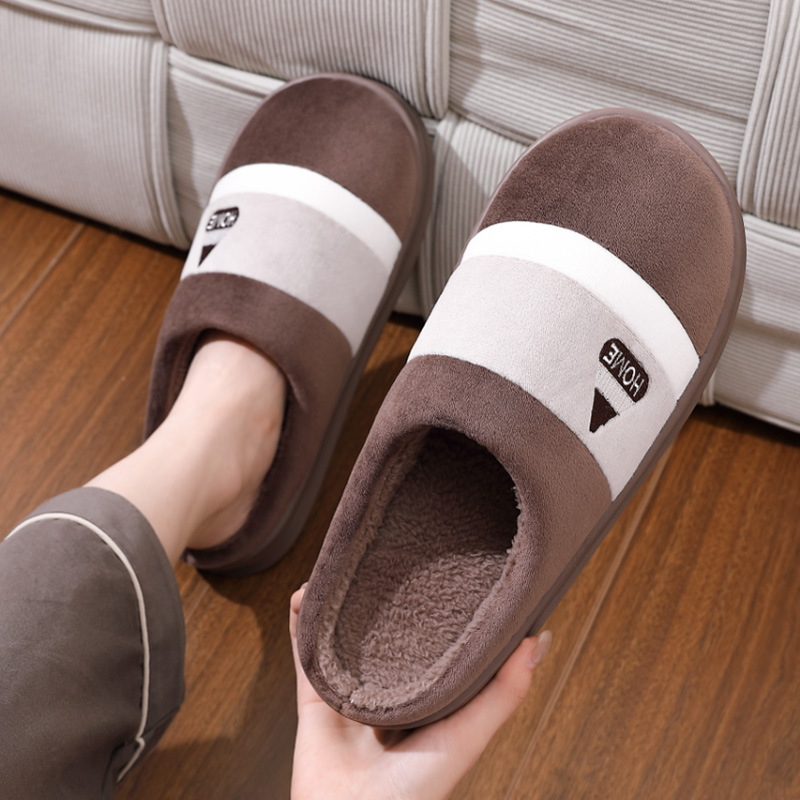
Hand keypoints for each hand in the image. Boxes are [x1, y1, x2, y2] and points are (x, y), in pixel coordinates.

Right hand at [289, 586, 551, 799]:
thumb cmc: (419, 792)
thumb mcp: (469, 735)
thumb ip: (504, 692)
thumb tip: (540, 639)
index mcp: (427, 701)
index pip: (435, 646)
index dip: (441, 611)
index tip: (448, 572)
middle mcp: (389, 694)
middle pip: (386, 639)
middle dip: (388, 602)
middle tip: (393, 556)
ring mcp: (350, 695)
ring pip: (342, 639)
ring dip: (340, 605)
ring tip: (346, 568)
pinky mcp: (315, 700)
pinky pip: (304, 655)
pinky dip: (300, 624)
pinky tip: (304, 594)